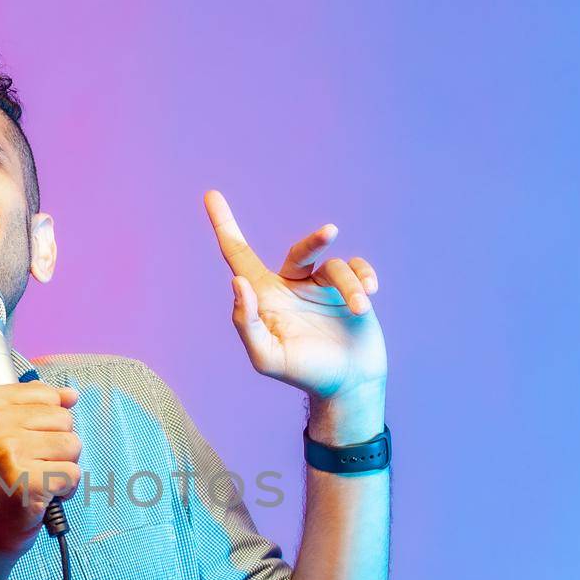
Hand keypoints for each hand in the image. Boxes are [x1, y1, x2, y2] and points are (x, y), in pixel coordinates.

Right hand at [0, 381, 81, 559]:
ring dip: (61, 468)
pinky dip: (64, 490)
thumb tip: (71, 395)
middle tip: (27, 466)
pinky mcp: (27, 481)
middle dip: (55, 446)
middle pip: (63, 418)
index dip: (44, 424)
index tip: (19, 444)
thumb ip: (37, 407)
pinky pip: (73, 474)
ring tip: (34, 480)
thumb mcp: (3, 432)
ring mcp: (8, 452)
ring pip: (73, 445)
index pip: (46, 394)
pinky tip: (39, 496)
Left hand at [203, 189, 386, 401]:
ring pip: (335, 266)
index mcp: (264, 296)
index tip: (211, 195)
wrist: (347, 384)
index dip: (225, 226)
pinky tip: (368, 297)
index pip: (238, 255)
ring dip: (349, 285)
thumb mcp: (266, 356)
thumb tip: (237, 282)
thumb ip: (247, 323)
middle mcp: (291, 286)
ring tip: (359, 307)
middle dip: (314, 241)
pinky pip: (357, 269)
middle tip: (329, 232)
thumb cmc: (302, 372)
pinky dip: (364, 280)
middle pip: (300, 250)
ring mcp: (322, 286)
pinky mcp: (350, 289)